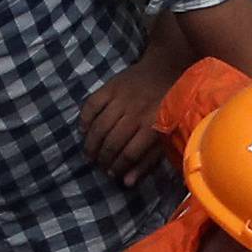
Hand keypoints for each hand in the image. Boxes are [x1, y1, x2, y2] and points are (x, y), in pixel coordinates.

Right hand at [80, 57, 171, 185]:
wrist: (166, 68)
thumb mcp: (165, 136)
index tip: (112, 174)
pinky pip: (91, 105)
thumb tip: (127, 182)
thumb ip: (148, 161)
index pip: (130, 153)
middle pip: (112, 142)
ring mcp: (121, 99)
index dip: (118, 166)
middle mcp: (136, 113)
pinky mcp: (110, 86)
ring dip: (91, 144)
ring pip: (99, 126)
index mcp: (153, 127)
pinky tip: (83, 131)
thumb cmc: (168, 108)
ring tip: (89, 155)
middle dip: (103, 158)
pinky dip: (85, 119)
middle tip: (98, 166)